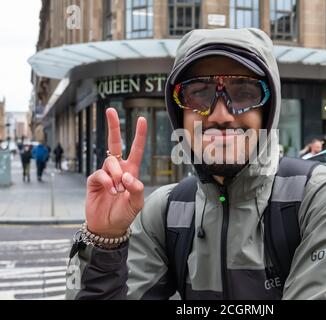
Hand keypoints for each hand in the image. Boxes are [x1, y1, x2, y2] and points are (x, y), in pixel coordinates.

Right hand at [85, 108, 146, 237]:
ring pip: (110, 161)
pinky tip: (110, 191)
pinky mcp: (94, 180)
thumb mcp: (137, 203)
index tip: (142, 119)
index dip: (139, 135)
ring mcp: (105, 174)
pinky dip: (107, 181)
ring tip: (118, 191)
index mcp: (132, 171)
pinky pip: (100, 173)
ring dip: (116, 175)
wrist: (108, 226)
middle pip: (114, 143)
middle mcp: (118, 169)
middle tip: (110, 110)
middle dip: (113, 126)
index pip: (136, 149)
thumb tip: (127, 175)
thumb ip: (136, 189)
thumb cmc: (124, 214)